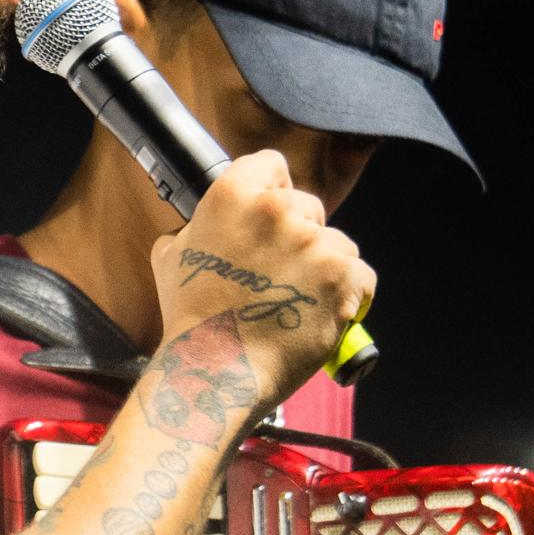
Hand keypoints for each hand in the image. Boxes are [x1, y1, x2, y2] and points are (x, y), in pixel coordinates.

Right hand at [149, 150, 374, 404]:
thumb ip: (196, 226)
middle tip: (280, 271)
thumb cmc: (192, 318)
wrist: (217, 370)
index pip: (272, 164)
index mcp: (233, 195)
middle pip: (308, 206)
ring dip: (325, 266)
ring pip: (337, 242)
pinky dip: (349, 294)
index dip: (273, 188)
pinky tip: (323, 311)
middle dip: (300, 235)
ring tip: (299, 300)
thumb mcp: (172, 255)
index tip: (271, 215)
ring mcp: (315, 243)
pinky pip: (361, 276)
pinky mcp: (343, 277)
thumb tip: (207, 225)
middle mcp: (277, 211)